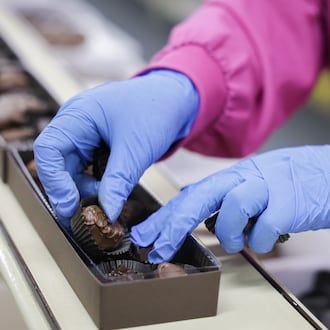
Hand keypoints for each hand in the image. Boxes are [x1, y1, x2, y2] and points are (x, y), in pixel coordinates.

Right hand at [33, 70, 198, 228]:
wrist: (174, 99)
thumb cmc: (156, 110)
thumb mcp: (136, 149)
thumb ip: (118, 182)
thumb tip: (107, 213)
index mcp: (78, 114)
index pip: (48, 150)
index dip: (55, 181)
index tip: (71, 206)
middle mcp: (76, 123)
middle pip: (58, 163)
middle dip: (72, 189)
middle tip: (91, 210)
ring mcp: (85, 133)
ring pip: (72, 168)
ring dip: (85, 187)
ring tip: (108, 197)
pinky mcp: (96, 142)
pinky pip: (87, 166)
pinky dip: (95, 181)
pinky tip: (109, 188)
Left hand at [131, 145, 329, 262]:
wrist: (327, 172)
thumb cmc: (287, 182)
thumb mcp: (249, 184)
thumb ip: (224, 196)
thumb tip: (198, 210)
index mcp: (230, 177)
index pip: (189, 195)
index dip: (165, 216)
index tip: (146, 234)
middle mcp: (242, 178)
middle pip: (198, 197)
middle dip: (174, 225)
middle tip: (158, 248)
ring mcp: (265, 188)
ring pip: (231, 209)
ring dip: (229, 233)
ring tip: (239, 238)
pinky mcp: (287, 204)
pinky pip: (263, 230)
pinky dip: (261, 240)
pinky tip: (269, 235)